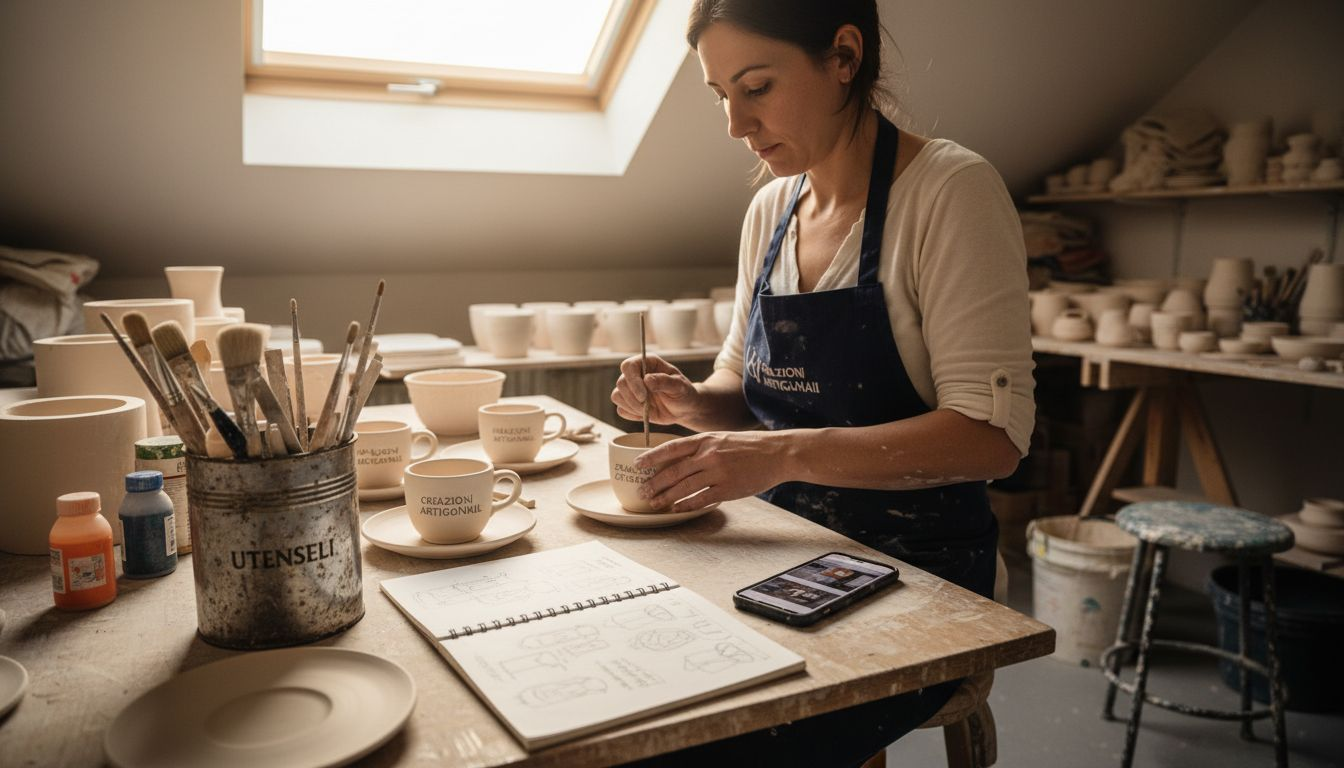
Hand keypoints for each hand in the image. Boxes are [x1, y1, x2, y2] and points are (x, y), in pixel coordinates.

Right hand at [611, 354, 700, 425]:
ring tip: (649, 410)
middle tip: (648, 405)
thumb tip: (647, 379)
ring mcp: (631, 389)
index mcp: (648, 363)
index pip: (628, 366)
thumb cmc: (684, 394)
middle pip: (620, 383)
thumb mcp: (680, 387)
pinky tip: (646, 414)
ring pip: (617, 396)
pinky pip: (621, 410)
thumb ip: (665, 381)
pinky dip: (632, 415)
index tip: (643, 395)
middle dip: (633, 398)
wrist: (684, 409)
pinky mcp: (629, 403)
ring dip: (632, 407)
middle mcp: (636, 374)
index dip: (632, 381)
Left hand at [635, 431, 789, 511]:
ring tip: (654, 504)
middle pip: (673, 471)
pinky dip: (686, 505)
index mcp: (705, 439)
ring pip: (683, 487)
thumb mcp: (721, 438)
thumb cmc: (749, 446)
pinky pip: (701, 499)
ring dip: (666, 497)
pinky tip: (676, 509)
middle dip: (654, 483)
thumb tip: (677, 458)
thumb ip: (701, 447)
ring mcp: (718, 472)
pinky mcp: (728, 489)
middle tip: (642, 492)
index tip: (637, 465)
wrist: (777, 452)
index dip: (651, 457)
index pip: (671, 448)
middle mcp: (708, 455)